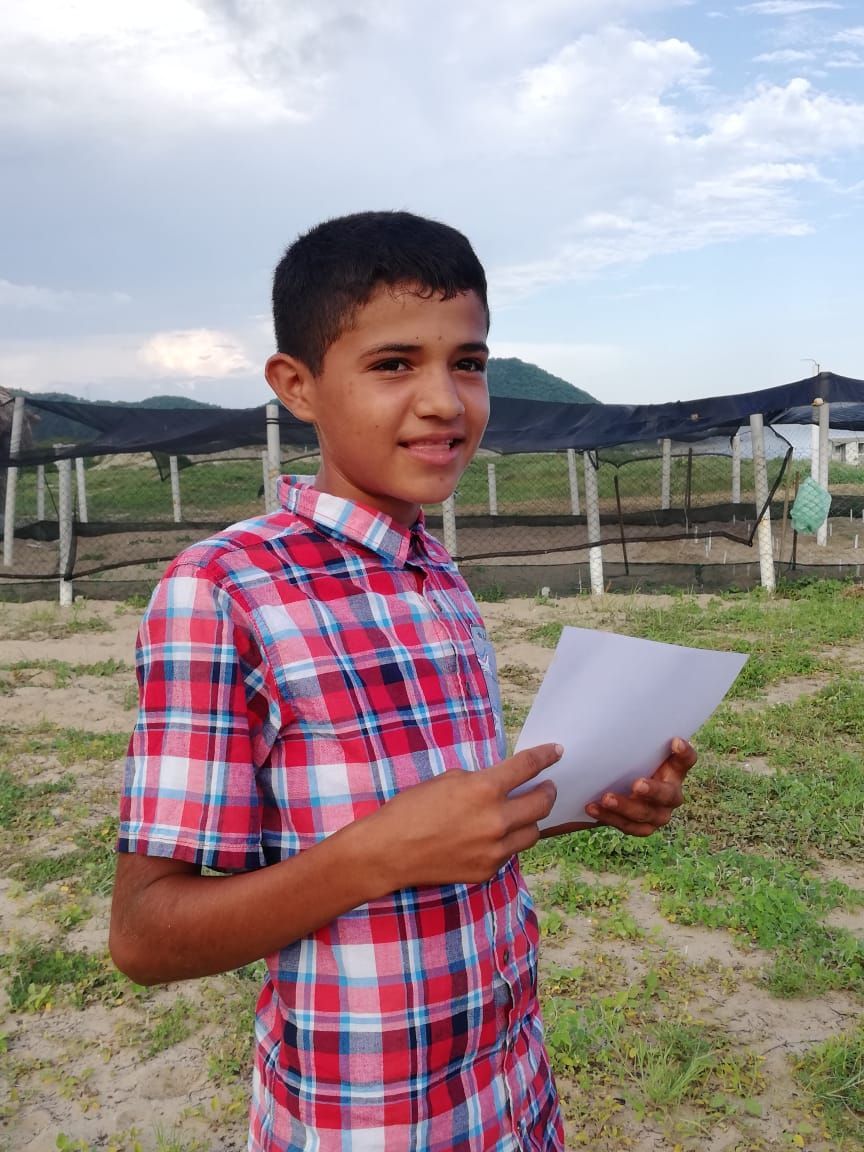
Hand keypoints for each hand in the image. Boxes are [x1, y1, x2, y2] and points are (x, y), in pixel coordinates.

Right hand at [371, 743, 560, 887]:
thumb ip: (479, 781)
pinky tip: (495, 836)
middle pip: (541, 803)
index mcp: (484, 789)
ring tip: (525, 813)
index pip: (527, 767)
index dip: (545, 756)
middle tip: (547, 786)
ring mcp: (495, 850)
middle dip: (548, 791)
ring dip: (531, 820)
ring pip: (532, 833)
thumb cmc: (412, 809)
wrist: (389, 851)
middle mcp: (496, 820)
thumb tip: (500, 784)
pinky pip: (510, 853)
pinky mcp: (488, 870)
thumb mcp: (448, 780)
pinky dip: (508, 842)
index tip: (556, 751)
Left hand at [542, 737, 696, 838]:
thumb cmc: (619, 758)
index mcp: (672, 768)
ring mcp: (658, 812)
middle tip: (637, 784)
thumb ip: (623, 734)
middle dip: (654, 791)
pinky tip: (592, 807)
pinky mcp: (643, 827)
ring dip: (627, 806)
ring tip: (605, 797)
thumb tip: (602, 703)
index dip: (684, 753)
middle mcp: (670, 791)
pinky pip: (629, 827)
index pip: (686, 761)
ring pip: (648, 815)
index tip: (674, 741)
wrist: (605, 786)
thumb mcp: (624, 746)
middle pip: (670, 795)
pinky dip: (610, 818)